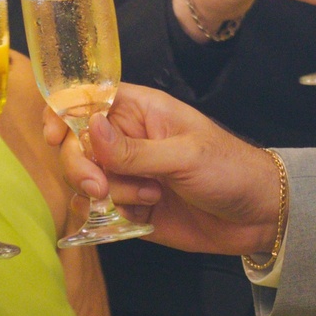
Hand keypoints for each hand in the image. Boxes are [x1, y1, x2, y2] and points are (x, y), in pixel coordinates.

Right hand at [45, 83, 283, 256]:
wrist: (259, 216)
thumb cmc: (230, 169)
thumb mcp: (184, 156)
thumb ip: (134, 149)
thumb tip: (89, 126)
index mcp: (140, 110)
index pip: (87, 98)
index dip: (63, 112)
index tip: (56, 135)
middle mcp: (127, 140)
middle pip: (76, 144)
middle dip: (81, 166)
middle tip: (101, 187)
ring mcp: (128, 174)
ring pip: (86, 179)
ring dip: (109, 193)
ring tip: (151, 197)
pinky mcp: (131, 207)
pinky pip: (102, 211)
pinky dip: (114, 216)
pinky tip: (146, 216)